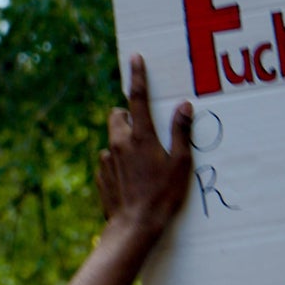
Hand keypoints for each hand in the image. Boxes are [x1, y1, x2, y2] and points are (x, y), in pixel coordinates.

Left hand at [96, 55, 193, 233]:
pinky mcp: (101, 175)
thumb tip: (183, 106)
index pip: (138, 97)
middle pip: (117, 115)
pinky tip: (132, 178)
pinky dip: (119, 162)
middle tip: (145, 129)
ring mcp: (108, 159)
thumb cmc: (163, 195)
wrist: (135, 227)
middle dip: (128, 114)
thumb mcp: (181, 164)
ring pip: (113, 139)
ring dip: (124, 141)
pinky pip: (109, 160)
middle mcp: (120, 143)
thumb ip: (181, 132)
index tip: (135, 58)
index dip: (137, 76)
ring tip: (142, 161)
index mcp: (141, 137)